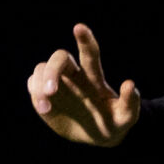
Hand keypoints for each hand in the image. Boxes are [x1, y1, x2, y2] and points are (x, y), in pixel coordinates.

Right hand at [27, 24, 139, 145]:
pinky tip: (44, 108)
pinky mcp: (44, 94)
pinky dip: (35, 93)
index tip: (79, 27)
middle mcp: (74, 75)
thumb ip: (131, 103)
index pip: (90, 55)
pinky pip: (33, 84)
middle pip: (60, 58)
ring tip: (45, 106)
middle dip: (53, 70)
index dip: (85, 41)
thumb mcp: (126, 118)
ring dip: (40, 85)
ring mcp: (57, 83)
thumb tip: (130, 84)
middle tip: (52, 90)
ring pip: (42, 69)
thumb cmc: (113, 123)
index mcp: (93, 78)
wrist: (95, 136)